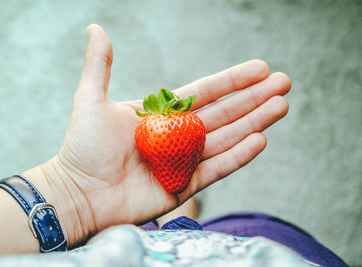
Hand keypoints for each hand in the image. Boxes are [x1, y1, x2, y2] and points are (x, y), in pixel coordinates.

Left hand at [28, 24, 290, 246]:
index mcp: (162, 113)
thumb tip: (96, 28)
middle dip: (254, 98)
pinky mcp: (184, 187)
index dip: (232, 80)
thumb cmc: (82, 148)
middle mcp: (177, 135)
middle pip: (223, 113)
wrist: (78, 193)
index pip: (205, 92)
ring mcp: (183, 161)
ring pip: (226, 138)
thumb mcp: (90, 99)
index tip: (259, 69)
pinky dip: (239, 156)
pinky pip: (217, 169)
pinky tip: (260, 140)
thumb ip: (99, 65)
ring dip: (255, 122)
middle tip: (284, 84)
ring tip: (281, 106)